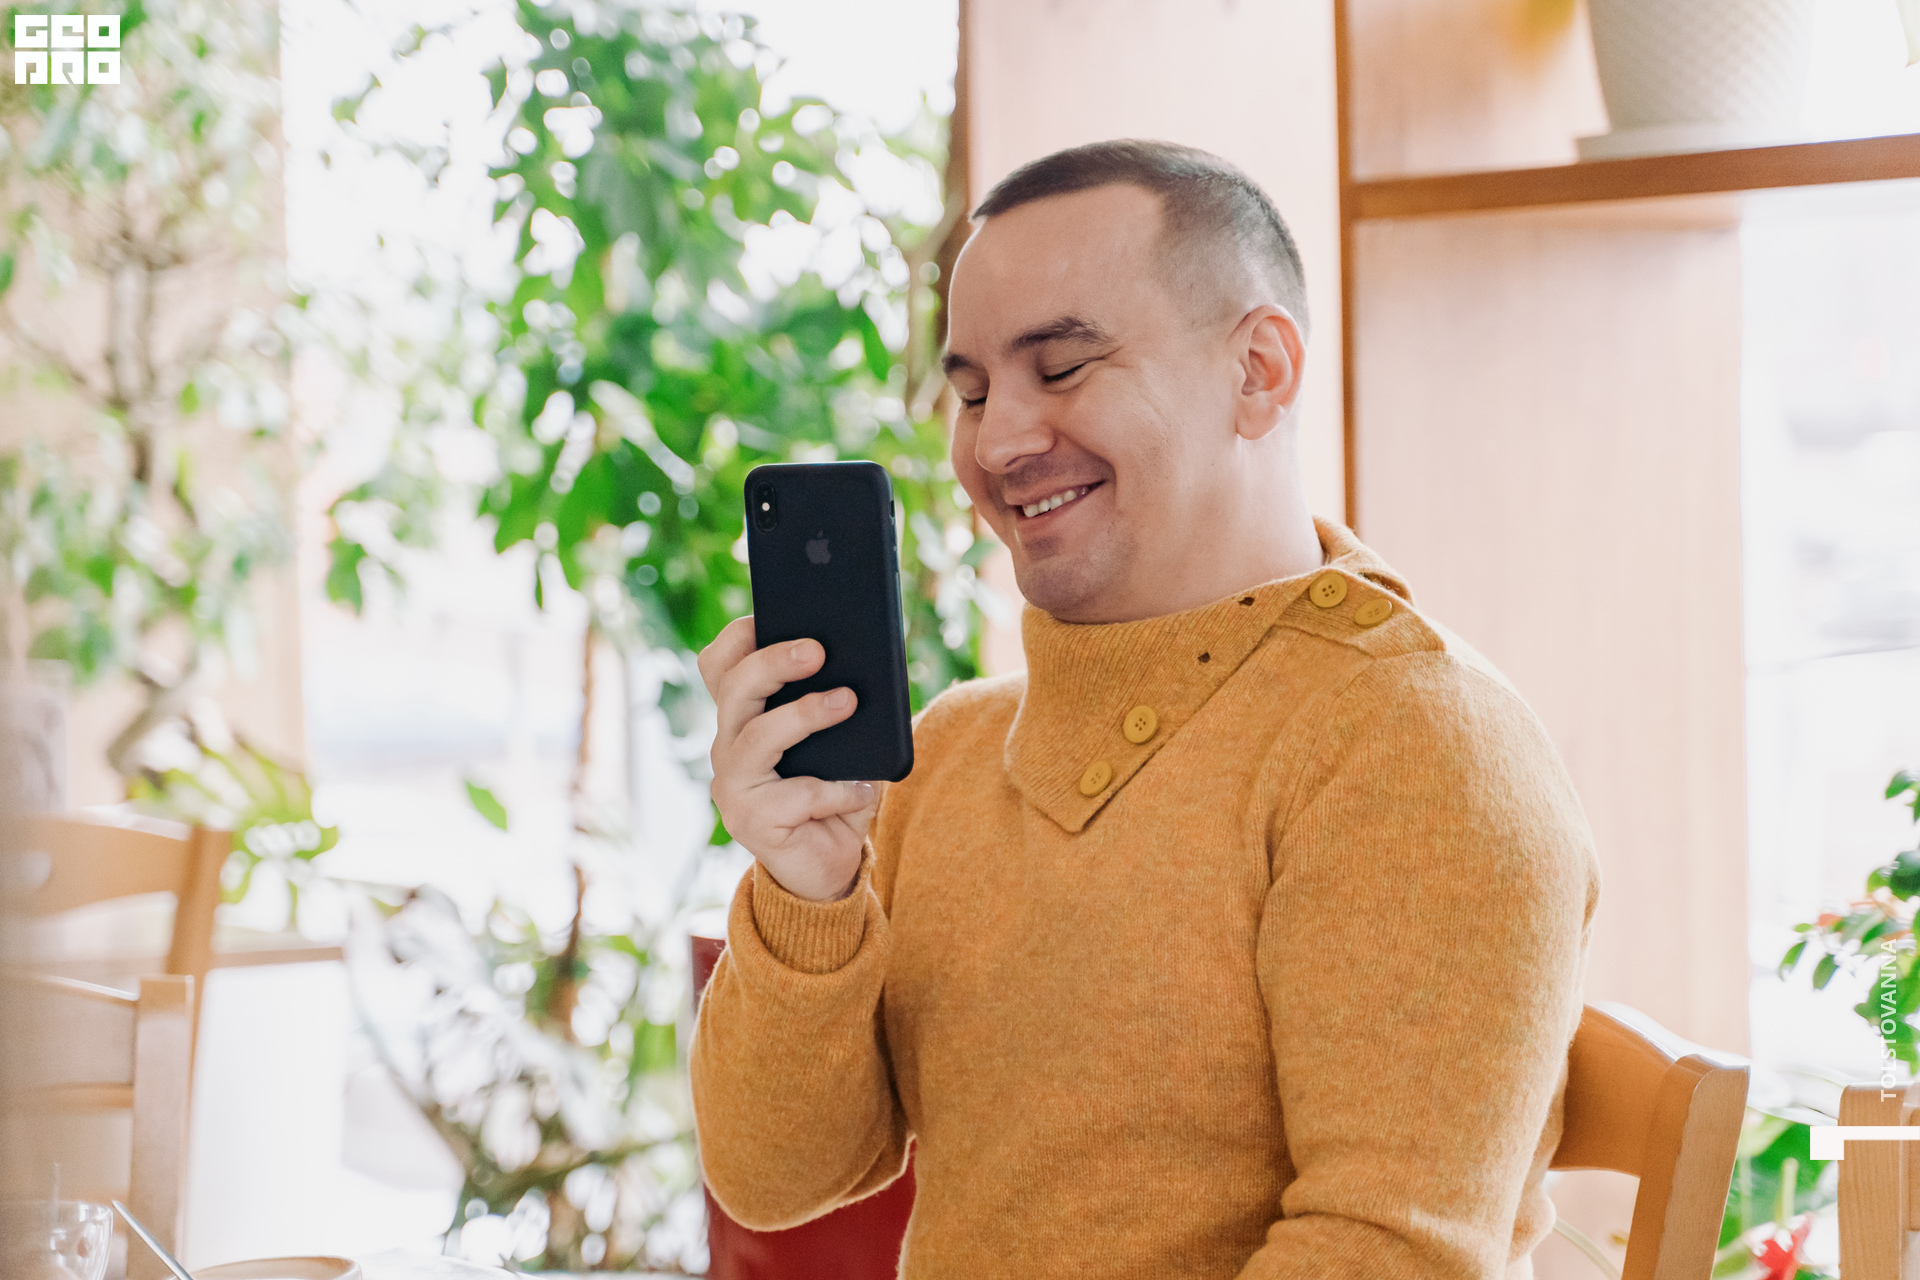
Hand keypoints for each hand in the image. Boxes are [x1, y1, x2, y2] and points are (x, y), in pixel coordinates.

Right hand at [698, 616, 884, 902]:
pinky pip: (796, 794)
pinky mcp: (751, 821)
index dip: (738, 637)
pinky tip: (862, 790)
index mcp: (741, 718)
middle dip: (774, 662)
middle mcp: (727, 746)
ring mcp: (733, 785)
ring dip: (804, 714)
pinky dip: (836, 789)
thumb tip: (860, 669)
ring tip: (847, 702)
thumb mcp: (837, 742)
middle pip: (734, 689)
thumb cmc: (832, 793)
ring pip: (758, 736)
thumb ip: (834, 705)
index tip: (769, 614)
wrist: (827, 866)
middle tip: (818, 649)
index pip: (719, 665)